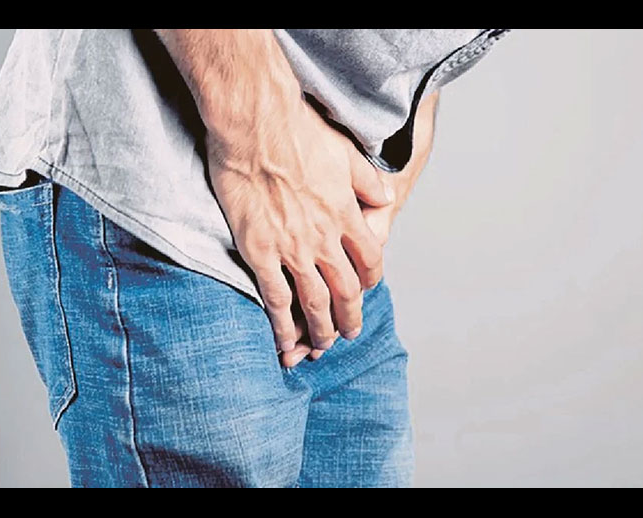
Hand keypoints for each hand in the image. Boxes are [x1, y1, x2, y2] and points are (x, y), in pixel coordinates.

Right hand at [155, 29, 393, 353]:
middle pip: (346, 290)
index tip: (368, 288)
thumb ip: (368, 181)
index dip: (371, 279)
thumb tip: (385, 199)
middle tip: (350, 333)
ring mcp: (293, 248)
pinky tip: (285, 340)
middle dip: (350, 317)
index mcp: (346, 215)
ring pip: (315, 301)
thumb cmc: (299, 131)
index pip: (369, 259)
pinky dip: (283, 323)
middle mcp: (324, 238)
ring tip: (323, 346)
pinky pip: (276, 297)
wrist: (256, 125)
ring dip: (321, 328)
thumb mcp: (347, 152)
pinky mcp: (261, 251)